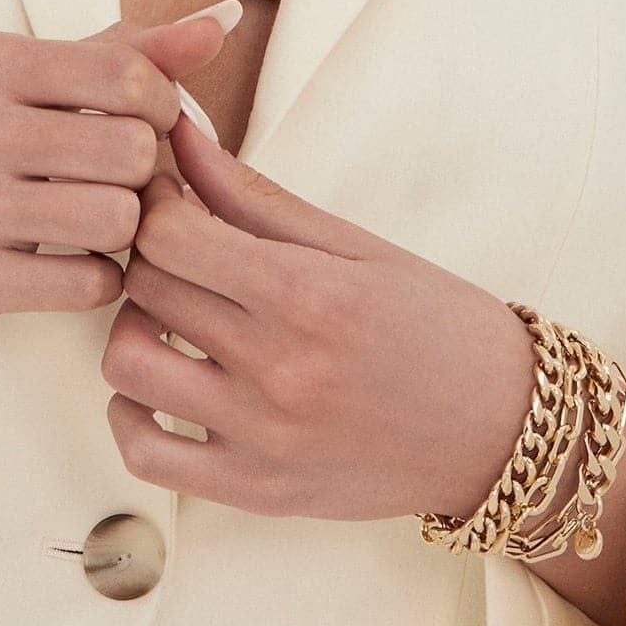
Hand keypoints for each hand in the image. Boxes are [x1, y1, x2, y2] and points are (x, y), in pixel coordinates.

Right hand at [0, 5, 235, 336]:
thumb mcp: (4, 76)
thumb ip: (113, 52)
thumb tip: (218, 24)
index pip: (126, 74)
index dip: (160, 109)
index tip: (142, 127)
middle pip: (131, 149)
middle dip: (145, 173)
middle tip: (125, 183)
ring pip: (117, 218)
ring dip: (127, 230)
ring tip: (105, 226)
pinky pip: (86, 283)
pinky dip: (100, 280)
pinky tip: (77, 267)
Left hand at [100, 111, 539, 522]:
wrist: (498, 429)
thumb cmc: (434, 322)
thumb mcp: (352, 244)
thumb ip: (253, 194)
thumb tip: (179, 133)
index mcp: (306, 294)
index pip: (168, 232)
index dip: (155, 201)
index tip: (170, 193)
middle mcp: (278, 370)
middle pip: (145, 287)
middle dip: (146, 252)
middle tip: (173, 243)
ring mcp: (262, 439)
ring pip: (127, 366)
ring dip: (132, 325)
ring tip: (171, 313)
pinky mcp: (256, 491)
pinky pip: (145, 455)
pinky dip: (130, 413)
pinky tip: (162, 383)